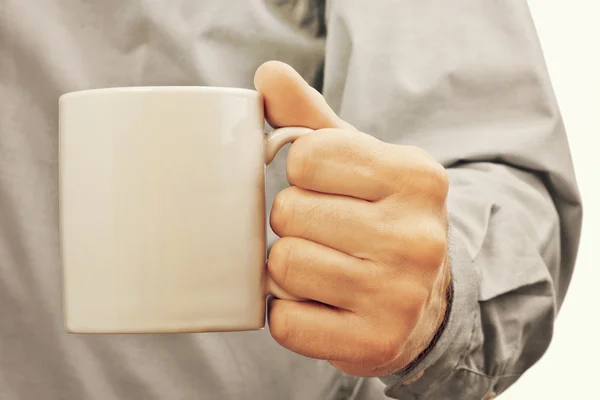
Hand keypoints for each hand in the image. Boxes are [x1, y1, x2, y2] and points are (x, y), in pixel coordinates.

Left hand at [255, 61, 451, 377]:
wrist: (424, 302)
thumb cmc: (380, 219)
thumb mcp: (359, 163)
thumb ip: (310, 119)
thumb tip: (266, 75)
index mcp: (416, 176)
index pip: (306, 156)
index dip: (302, 173)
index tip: (327, 188)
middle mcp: (417, 236)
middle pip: (289, 212)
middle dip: (294, 222)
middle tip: (327, 233)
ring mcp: (399, 295)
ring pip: (283, 266)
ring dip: (289, 268)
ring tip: (325, 269)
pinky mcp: (375, 343)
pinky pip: (285, 321)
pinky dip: (290, 312)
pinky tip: (323, 306)